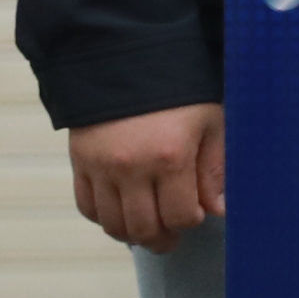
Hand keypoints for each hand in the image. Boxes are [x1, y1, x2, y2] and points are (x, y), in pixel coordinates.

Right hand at [70, 103, 224, 252]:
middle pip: (143, 227)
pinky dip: (104, 218)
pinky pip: (87, 207)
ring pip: (113, 224)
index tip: (196, 215)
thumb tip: (218, 210)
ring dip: (132, 235)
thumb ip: (214, 168)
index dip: (190, 222)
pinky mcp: (80, 162)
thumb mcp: (210, 121)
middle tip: (171, 237)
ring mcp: (101, 168)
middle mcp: (131, 168)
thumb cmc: (179, 88)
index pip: (180, 215)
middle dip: (162, 239)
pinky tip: (121, 213)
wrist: (128, 57)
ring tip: (148, 230)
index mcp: (170, 157)